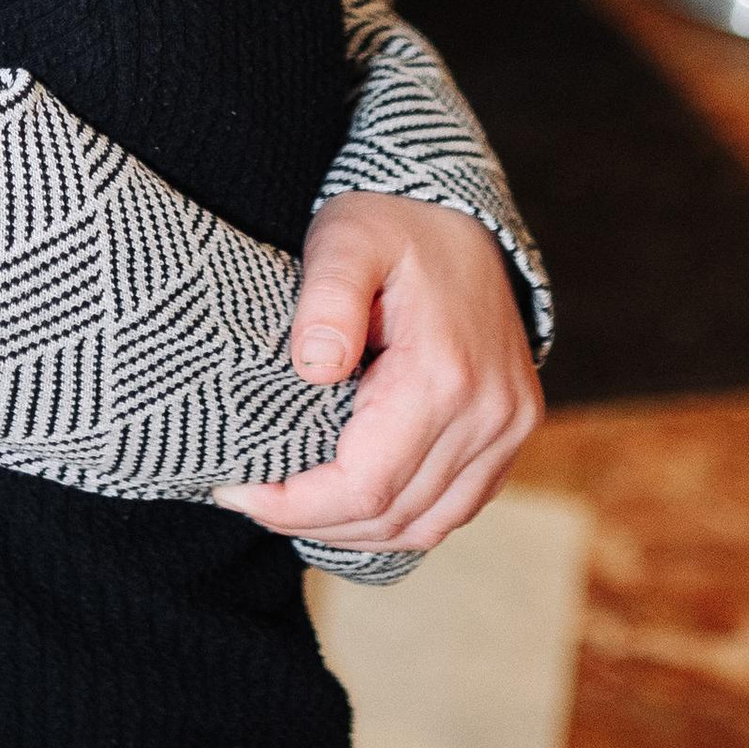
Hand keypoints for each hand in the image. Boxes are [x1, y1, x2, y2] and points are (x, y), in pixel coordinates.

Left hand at [213, 193, 542, 555]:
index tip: (237, 493)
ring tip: (289, 510)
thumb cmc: (392, 225)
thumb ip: (328, 299)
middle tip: (249, 501)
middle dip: (312, 523)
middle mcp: (490, 414)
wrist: (462, 215)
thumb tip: (313, 369)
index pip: (366, 484)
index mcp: (445, 375)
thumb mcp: (347, 240)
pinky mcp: (511, 433)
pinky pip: (455, 508)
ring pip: (426, 525)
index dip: (297, 505)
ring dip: (354, 532)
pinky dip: (399, 521)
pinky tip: (347, 507)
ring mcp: (509, 428)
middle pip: (393, 516)